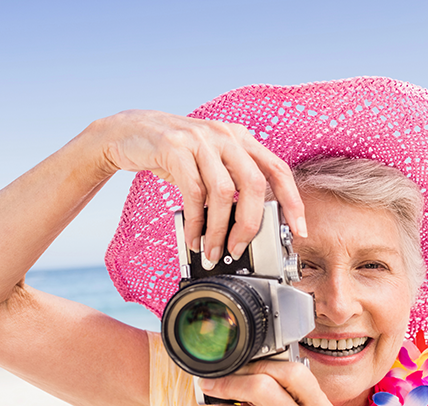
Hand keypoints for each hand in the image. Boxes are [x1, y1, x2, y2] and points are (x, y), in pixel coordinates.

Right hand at [98, 110, 306, 264]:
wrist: (128, 132)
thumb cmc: (173, 153)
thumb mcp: (210, 162)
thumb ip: (231, 184)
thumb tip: (247, 227)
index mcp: (241, 139)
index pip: (278, 170)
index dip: (292, 201)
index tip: (298, 230)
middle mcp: (226, 136)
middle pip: (255, 185)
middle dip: (250, 225)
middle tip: (239, 249)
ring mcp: (201, 140)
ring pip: (224, 193)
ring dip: (218, 229)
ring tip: (211, 250)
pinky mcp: (175, 148)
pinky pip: (194, 193)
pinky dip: (195, 222)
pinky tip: (193, 237)